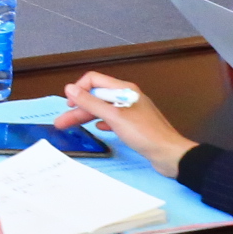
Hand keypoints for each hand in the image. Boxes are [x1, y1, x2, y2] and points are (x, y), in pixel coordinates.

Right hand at [53, 70, 197, 176]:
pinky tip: (98, 128)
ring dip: (87, 116)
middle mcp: (126, 97)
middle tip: (62, 122)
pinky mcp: (135, 125)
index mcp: (123, 89)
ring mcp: (131, 111)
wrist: (170, 154)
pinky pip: (113, 119)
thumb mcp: (114, 116)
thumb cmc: (144, 133)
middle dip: (78, 108)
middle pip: (96, 96)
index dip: (79, 89)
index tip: (70, 105)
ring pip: (103, 109)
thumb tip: (69, 88)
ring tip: (72, 127)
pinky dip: (102, 122)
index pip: (93, 79)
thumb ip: (91, 102)